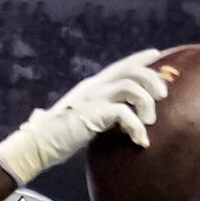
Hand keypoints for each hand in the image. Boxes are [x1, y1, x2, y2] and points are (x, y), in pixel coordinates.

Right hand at [0, 47, 168, 182]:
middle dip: (151, 79)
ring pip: (132, 85)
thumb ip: (91, 115)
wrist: (36, 146)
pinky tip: (139, 140)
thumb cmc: (53, 138)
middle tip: (162, 95)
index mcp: (90, 86)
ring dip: (146, 103)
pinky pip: (126, 113)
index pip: (119, 66)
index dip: (139, 58)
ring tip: (149, 122)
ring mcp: (93, 97)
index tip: (156, 54)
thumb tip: (98, 118)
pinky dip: (137, 127)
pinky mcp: (95, 112)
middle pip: (131, 70)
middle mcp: (93, 87)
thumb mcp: (78, 120)